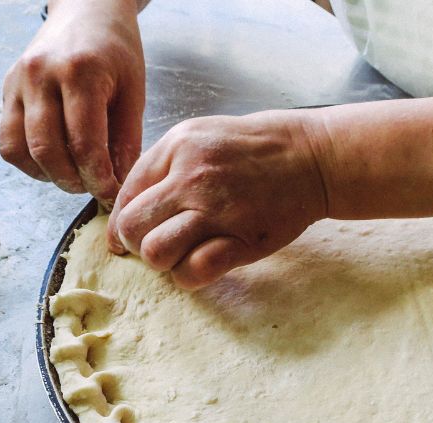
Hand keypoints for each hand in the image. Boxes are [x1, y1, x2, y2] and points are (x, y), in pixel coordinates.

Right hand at [0, 0, 144, 201]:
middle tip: (94, 187)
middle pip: (48, 150)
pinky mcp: (6, 89)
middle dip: (74, 181)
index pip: (84, 144)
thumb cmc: (116, 50)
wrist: (85, 9)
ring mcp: (18, 82)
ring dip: (48, 175)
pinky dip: (28, 161)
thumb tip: (119, 183)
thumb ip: (127, 139)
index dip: (99, 179)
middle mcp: (41, 76)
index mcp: (80, 73)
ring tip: (75, 175)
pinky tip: (53, 161)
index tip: (112, 194)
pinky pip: (7, 141)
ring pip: (20, 149)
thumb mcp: (134, 90)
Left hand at [107, 111, 329, 289]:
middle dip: (137, 245)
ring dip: (162, 262)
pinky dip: (189, 276)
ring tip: (180, 255)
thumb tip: (125, 209)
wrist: (312, 158)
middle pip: (133, 227)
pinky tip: (201, 266)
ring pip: (157, 252)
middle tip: (157, 246)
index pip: (125, 196)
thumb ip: (163, 166)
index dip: (120, 224)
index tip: (128, 238)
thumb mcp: (201, 135)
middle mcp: (192, 179)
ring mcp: (218, 211)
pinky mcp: (242, 241)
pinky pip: (194, 271)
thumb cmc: (255, 149)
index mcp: (177, 149)